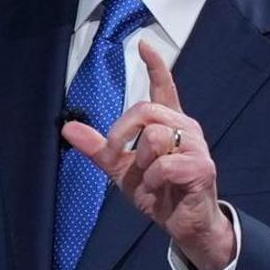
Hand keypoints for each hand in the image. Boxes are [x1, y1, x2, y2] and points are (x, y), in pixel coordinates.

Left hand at [65, 41, 239, 269]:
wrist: (185, 224)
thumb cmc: (158, 191)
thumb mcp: (122, 169)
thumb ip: (99, 148)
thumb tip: (68, 128)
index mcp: (169, 124)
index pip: (164, 88)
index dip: (155, 66)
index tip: (144, 44)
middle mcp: (185, 128)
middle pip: (144, 110)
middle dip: (120, 133)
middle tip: (116, 156)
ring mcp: (195, 146)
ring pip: (154, 137)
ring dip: (140, 164)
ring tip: (149, 180)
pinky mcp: (201, 167)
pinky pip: (163, 165)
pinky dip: (153, 181)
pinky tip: (161, 189)